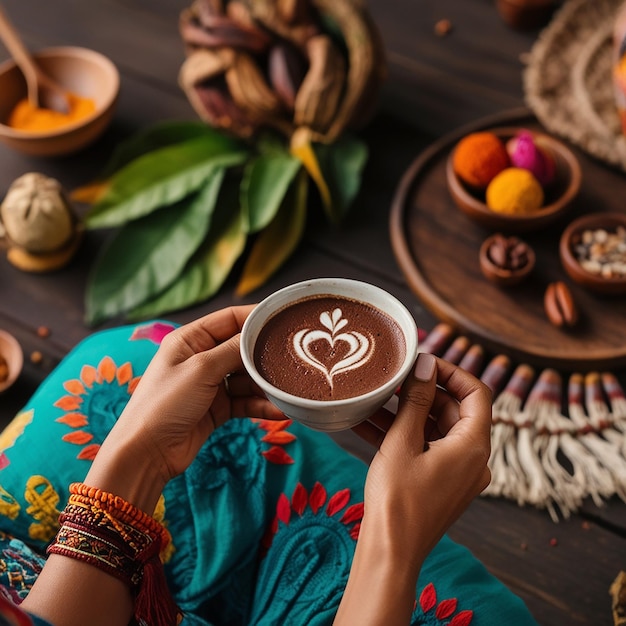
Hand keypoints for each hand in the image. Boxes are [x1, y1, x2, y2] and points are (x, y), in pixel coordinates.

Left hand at [86, 305, 285, 510]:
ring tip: (288, 388)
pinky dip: (261, 405)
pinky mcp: (219, 408)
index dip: (257, 317)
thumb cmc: (165, 403)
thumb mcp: (201, 370)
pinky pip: (246, 401)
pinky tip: (280, 410)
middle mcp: (203, 357)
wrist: (147, 453)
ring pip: (248, 377)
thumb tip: (260, 334)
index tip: (284, 319)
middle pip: (242, 348)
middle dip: (265, 354)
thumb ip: (233, 350)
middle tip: (295, 357)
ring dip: (266, 384)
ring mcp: (212, 384)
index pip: (230, 318)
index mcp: (191, 339)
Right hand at [335, 353, 491, 625]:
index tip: (423, 364)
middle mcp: (473, 459)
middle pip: (453, 410)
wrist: (391, 552)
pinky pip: (426, 449)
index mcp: (473, 446)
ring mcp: (457, 473)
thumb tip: (426, 364)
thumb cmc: (397, 499)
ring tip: (373, 401)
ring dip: (406, 414)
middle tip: (390, 382)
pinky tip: (369, 425)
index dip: (451, 372)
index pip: (477, 393)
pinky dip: (403, 436)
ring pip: (435, 430)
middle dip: (420, 393)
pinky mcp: (441, 483)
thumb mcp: (403, 441)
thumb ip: (416, 400)